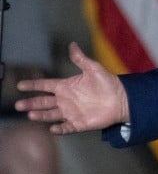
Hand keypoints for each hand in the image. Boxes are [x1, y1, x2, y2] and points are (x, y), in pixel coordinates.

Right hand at [14, 42, 129, 134]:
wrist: (122, 99)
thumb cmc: (108, 83)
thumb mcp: (93, 68)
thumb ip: (80, 58)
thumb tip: (72, 44)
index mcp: (66, 87)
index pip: (45, 85)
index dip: (33, 85)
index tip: (20, 85)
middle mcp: (66, 100)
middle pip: (44, 102)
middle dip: (31, 103)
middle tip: (19, 105)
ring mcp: (71, 112)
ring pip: (51, 115)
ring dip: (41, 115)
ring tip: (31, 114)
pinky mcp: (79, 123)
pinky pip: (66, 127)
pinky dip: (59, 129)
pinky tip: (52, 128)